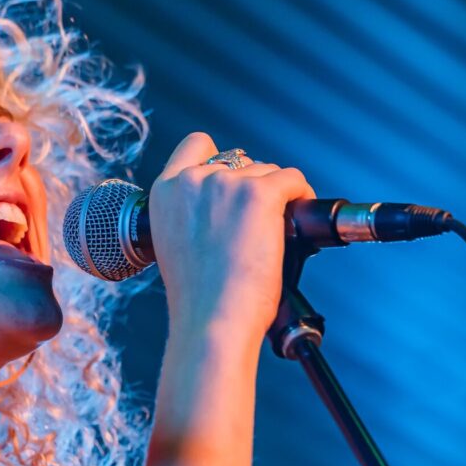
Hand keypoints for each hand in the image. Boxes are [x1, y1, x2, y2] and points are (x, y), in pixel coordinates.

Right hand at [146, 131, 314, 339]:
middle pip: (238, 162)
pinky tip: (298, 215)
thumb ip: (191, 215)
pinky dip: (300, 194)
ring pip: (266, 172)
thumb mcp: (175, 244)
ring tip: (273, 232)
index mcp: (164, 192)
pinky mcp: (258, 194)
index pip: (196, 145)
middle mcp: (193, 180)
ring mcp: (226, 184)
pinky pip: (292, 179)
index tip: (233, 186)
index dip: (220, 161)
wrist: (212, 319)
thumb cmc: (199, 298)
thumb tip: (226, 208)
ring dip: (275, 197)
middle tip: (256, 225)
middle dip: (251, 187)